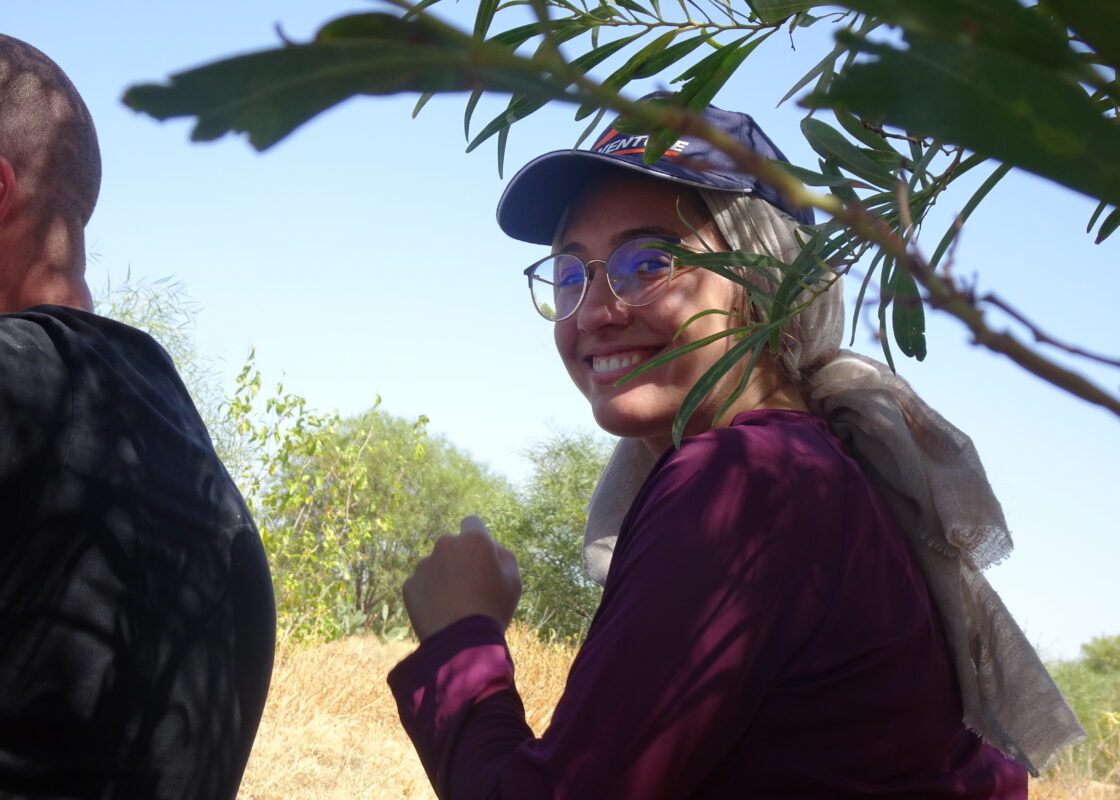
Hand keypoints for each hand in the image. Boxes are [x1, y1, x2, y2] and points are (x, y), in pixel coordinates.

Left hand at [402, 516, 522, 640]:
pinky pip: (421, 584)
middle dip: (458, 558)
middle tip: (469, 586)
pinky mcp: (409, 585)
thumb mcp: (514, 580)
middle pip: (451, 545)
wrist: (462, 642)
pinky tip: (441, 612)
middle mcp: (445, 544)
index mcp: (473, 540)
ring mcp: (424, 564)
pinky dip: (429, 594)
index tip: (480, 556)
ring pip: (435, 564)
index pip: (472, 523)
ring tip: (454, 604)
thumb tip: (490, 548)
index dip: (477, 539)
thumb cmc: (493, 609)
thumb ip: (502, 555)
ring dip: (443, 576)